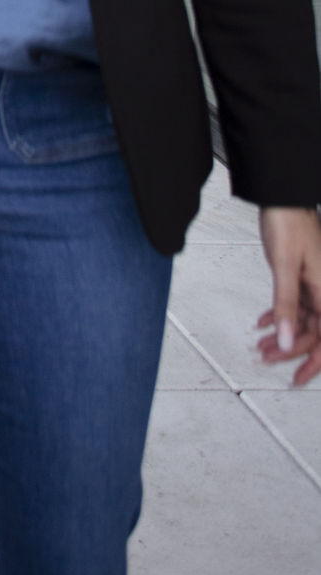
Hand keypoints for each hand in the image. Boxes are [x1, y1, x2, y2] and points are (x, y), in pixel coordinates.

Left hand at [257, 206, 320, 386]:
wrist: (281, 196)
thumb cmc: (288, 223)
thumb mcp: (284, 267)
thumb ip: (286, 305)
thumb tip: (287, 340)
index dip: (313, 362)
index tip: (298, 377)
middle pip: (311, 331)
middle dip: (289, 348)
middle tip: (267, 358)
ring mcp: (313, 283)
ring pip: (301, 319)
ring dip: (281, 332)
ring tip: (261, 343)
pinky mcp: (301, 275)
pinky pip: (295, 303)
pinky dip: (280, 314)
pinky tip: (265, 321)